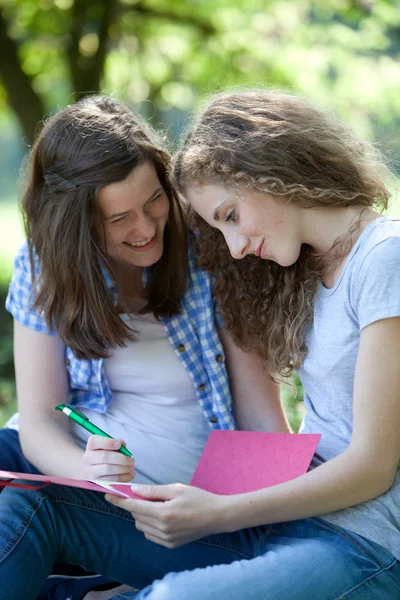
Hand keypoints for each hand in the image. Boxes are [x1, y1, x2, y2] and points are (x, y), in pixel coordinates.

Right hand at [83, 435, 134, 481]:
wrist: (96, 468)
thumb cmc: (107, 453)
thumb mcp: (111, 445)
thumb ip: (118, 443)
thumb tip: (123, 446)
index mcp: (91, 445)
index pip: (95, 441)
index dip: (108, 442)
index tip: (119, 445)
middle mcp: (88, 458)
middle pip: (104, 456)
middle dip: (121, 458)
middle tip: (132, 460)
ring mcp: (90, 471)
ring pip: (108, 469)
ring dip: (123, 468)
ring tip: (131, 467)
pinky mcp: (96, 482)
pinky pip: (111, 480)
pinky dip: (123, 477)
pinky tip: (130, 474)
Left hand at [106, 483, 229, 547]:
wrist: (216, 516)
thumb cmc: (198, 498)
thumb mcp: (176, 488)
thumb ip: (153, 491)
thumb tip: (134, 490)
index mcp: (164, 513)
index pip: (134, 507)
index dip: (120, 501)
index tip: (108, 495)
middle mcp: (163, 529)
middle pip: (137, 517)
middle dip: (134, 505)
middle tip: (140, 494)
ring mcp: (166, 540)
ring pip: (142, 527)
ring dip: (142, 515)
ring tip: (156, 505)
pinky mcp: (170, 545)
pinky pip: (150, 534)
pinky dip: (149, 525)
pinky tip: (161, 516)